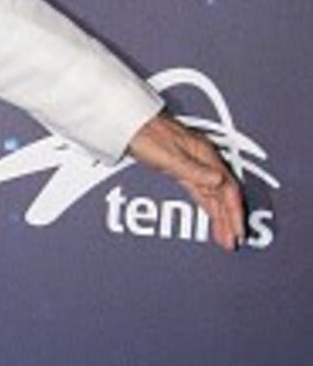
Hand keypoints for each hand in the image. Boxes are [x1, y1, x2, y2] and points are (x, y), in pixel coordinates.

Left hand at [125, 108, 246, 251]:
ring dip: (221, 216)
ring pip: (214, 195)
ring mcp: (194, 164)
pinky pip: (202, 191)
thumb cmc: (146, 135)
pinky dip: (209, 206)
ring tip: (225, 236)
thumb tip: (218, 181)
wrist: (129, 124)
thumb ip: (193, 171)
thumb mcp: (169, 156)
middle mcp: (203, 160)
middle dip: (230, 219)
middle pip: (224, 194)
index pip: (227, 189)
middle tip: (233, 241)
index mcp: (205, 156)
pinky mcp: (182, 168)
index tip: (236, 231)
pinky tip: (212, 216)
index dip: (234, 212)